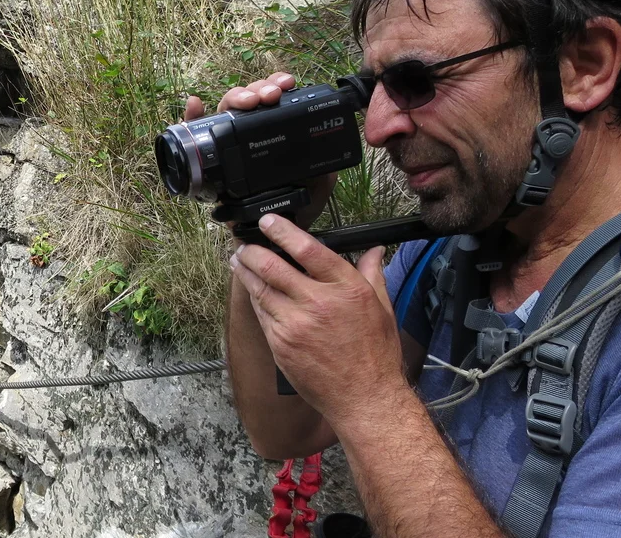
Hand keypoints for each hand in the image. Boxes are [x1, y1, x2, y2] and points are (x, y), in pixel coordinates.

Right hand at [184, 72, 336, 229]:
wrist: (272, 240)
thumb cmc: (292, 210)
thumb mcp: (318, 185)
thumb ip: (325, 164)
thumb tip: (329, 146)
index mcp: (273, 135)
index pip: (271, 101)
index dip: (275, 85)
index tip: (286, 86)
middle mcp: (248, 137)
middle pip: (247, 99)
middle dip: (258, 90)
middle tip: (270, 96)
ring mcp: (227, 148)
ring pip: (225, 110)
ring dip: (235, 97)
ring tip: (248, 100)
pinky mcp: (211, 164)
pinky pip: (195, 135)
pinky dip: (192, 117)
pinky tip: (196, 103)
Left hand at [230, 213, 405, 422]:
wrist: (364, 398)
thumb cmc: (375, 355)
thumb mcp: (382, 309)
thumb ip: (372, 275)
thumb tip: (374, 251)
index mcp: (346, 289)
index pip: (308, 249)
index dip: (283, 232)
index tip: (269, 222)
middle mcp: (317, 303)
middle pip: (273, 267)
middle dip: (253, 252)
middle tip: (244, 244)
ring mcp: (295, 325)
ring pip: (261, 290)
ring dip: (246, 273)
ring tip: (238, 261)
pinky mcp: (280, 344)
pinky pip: (262, 314)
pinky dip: (255, 299)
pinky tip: (252, 291)